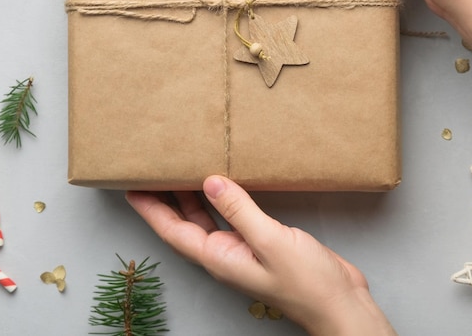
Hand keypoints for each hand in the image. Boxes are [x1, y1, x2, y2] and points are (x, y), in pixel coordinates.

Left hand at [126, 175, 396, 335]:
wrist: (339, 302)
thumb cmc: (307, 283)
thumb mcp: (270, 242)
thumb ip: (239, 211)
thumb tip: (210, 182)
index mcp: (219, 257)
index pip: (173, 230)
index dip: (150, 209)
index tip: (132, 188)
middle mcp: (224, 253)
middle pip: (184, 222)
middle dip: (164, 199)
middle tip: (150, 171)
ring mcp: (241, 247)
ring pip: (206, 216)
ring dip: (190, 195)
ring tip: (178, 170)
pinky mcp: (259, 240)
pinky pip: (231, 214)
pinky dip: (221, 197)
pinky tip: (222, 181)